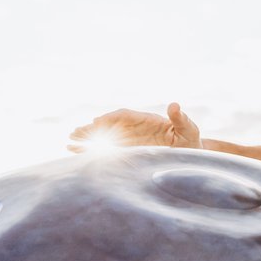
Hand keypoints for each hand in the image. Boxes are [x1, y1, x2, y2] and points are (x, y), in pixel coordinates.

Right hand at [67, 102, 201, 152]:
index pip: (124, 115)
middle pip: (109, 126)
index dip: (110, 118)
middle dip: (92, 129)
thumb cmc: (191, 142)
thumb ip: (181, 119)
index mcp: (147, 120)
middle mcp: (135, 129)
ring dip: (88, 140)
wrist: (192, 156)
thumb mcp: (189, 130)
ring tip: (69, 144)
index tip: (97, 122)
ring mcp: (130, 142)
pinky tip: (79, 156)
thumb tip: (174, 104)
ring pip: (105, 138)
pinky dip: (94, 153)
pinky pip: (108, 152)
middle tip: (74, 133)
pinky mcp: (128, 154)